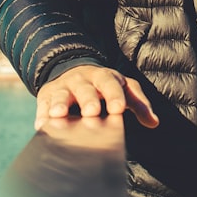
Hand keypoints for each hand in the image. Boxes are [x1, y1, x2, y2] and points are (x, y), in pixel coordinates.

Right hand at [34, 64, 158, 130]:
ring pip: (62, 94)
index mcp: (104, 77)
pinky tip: (41, 125)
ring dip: (60, 104)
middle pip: (85, 88)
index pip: (110, 83)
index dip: (114, 95)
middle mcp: (82, 79)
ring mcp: (63, 86)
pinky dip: (42, 113)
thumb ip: (139, 104)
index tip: (118, 109)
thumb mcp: (124, 89)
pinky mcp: (47, 95)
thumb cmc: (106, 86)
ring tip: (59, 115)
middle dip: (87, 99)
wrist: (75, 71)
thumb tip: (154, 122)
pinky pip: (43, 104)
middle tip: (91, 112)